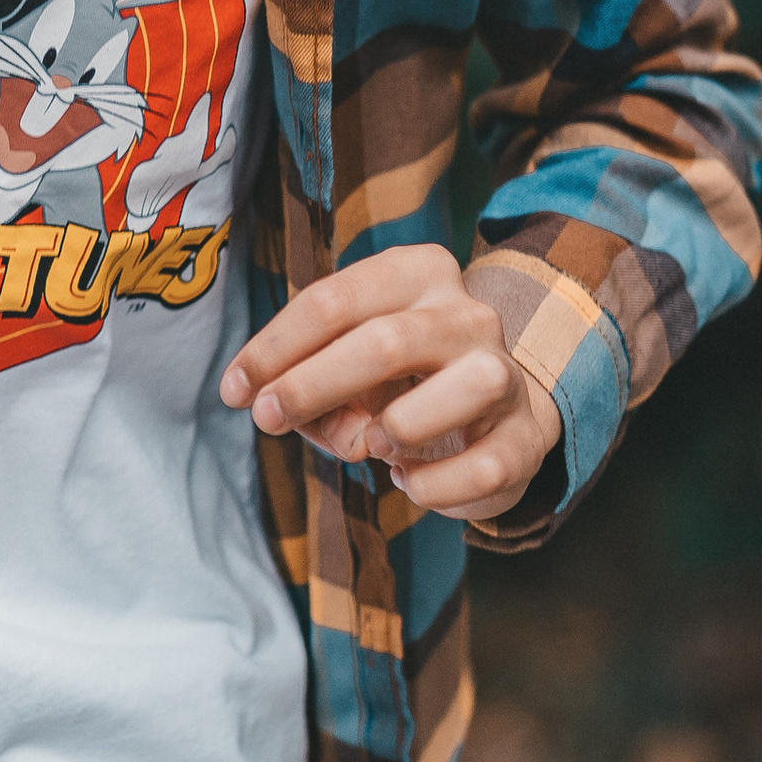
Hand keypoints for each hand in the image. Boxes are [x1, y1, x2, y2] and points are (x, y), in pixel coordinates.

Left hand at [220, 246, 559, 524]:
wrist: (490, 413)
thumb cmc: (395, 381)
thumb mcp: (343, 369)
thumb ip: (309, 386)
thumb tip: (285, 412)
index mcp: (417, 274)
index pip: (334, 300)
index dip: (274, 348)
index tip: (235, 390)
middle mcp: (468, 314)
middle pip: (385, 341)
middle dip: (312, 385)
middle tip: (267, 419)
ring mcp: (505, 373)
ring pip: (454, 394)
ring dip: (393, 430)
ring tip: (371, 445)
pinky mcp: (526, 438)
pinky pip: (480, 469)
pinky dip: (431, 487)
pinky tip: (408, 480)